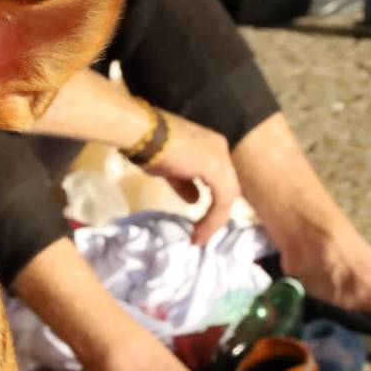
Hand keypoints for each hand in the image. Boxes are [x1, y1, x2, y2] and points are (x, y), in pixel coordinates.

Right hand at [141, 113, 239, 244]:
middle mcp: (220, 149)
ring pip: (228, 197)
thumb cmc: (148, 145)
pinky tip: (200, 231)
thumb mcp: (169, 169)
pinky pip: (222, 201)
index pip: (219, 179)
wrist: (141, 132)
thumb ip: (185, 184)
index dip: (212, 202)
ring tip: (199, 237)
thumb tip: (194, 200)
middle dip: (216, 215)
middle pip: (228, 189)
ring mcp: (220, 158)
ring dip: (215, 221)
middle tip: (202, 234)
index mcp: (211, 146)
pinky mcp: (215, 169)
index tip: (198, 222)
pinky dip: (213, 219)